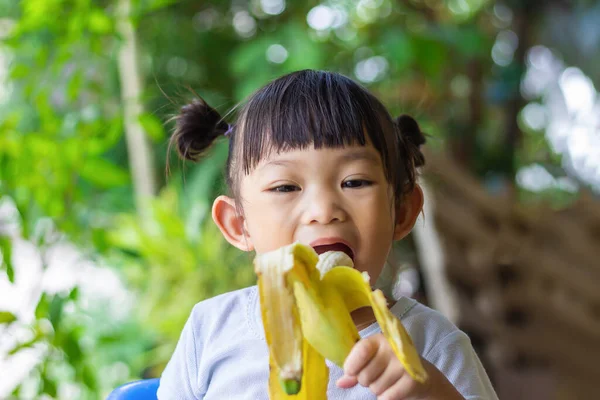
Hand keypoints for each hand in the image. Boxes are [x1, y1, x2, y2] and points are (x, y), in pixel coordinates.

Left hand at [336, 333, 463, 399]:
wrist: (422, 376)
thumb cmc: (390, 366)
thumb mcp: (372, 362)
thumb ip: (355, 370)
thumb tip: (340, 383)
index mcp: (380, 339)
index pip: (361, 349)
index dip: (352, 364)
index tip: (351, 371)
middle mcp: (393, 348)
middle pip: (365, 374)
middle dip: (366, 381)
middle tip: (377, 376)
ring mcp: (404, 364)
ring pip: (375, 388)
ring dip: (378, 389)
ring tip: (388, 381)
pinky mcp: (412, 380)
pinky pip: (386, 397)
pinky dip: (386, 397)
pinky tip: (394, 389)